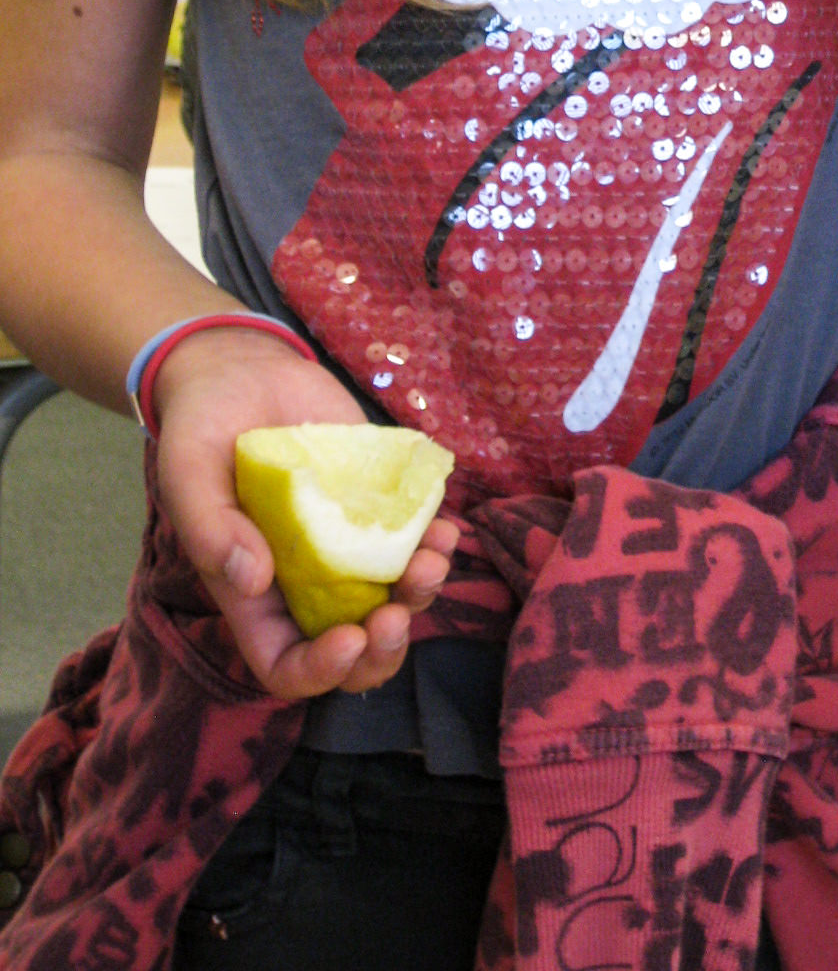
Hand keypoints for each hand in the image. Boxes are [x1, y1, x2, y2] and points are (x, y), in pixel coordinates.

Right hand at [151, 326, 455, 699]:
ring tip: (433, 560)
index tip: (348, 639)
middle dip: (383, 649)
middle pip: (353, 649)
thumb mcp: (187, 473)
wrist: (242, 372)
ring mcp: (347, 544)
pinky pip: (414, 540)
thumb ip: (209, 529)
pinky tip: (443, 527)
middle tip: (396, 615)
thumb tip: (252, 581)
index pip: (286, 664)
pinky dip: (434, 543)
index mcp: (253, 595)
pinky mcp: (378, 504)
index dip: (318, 671)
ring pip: (393, 598)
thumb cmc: (202, 430)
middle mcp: (306, 581)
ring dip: (421, 593)